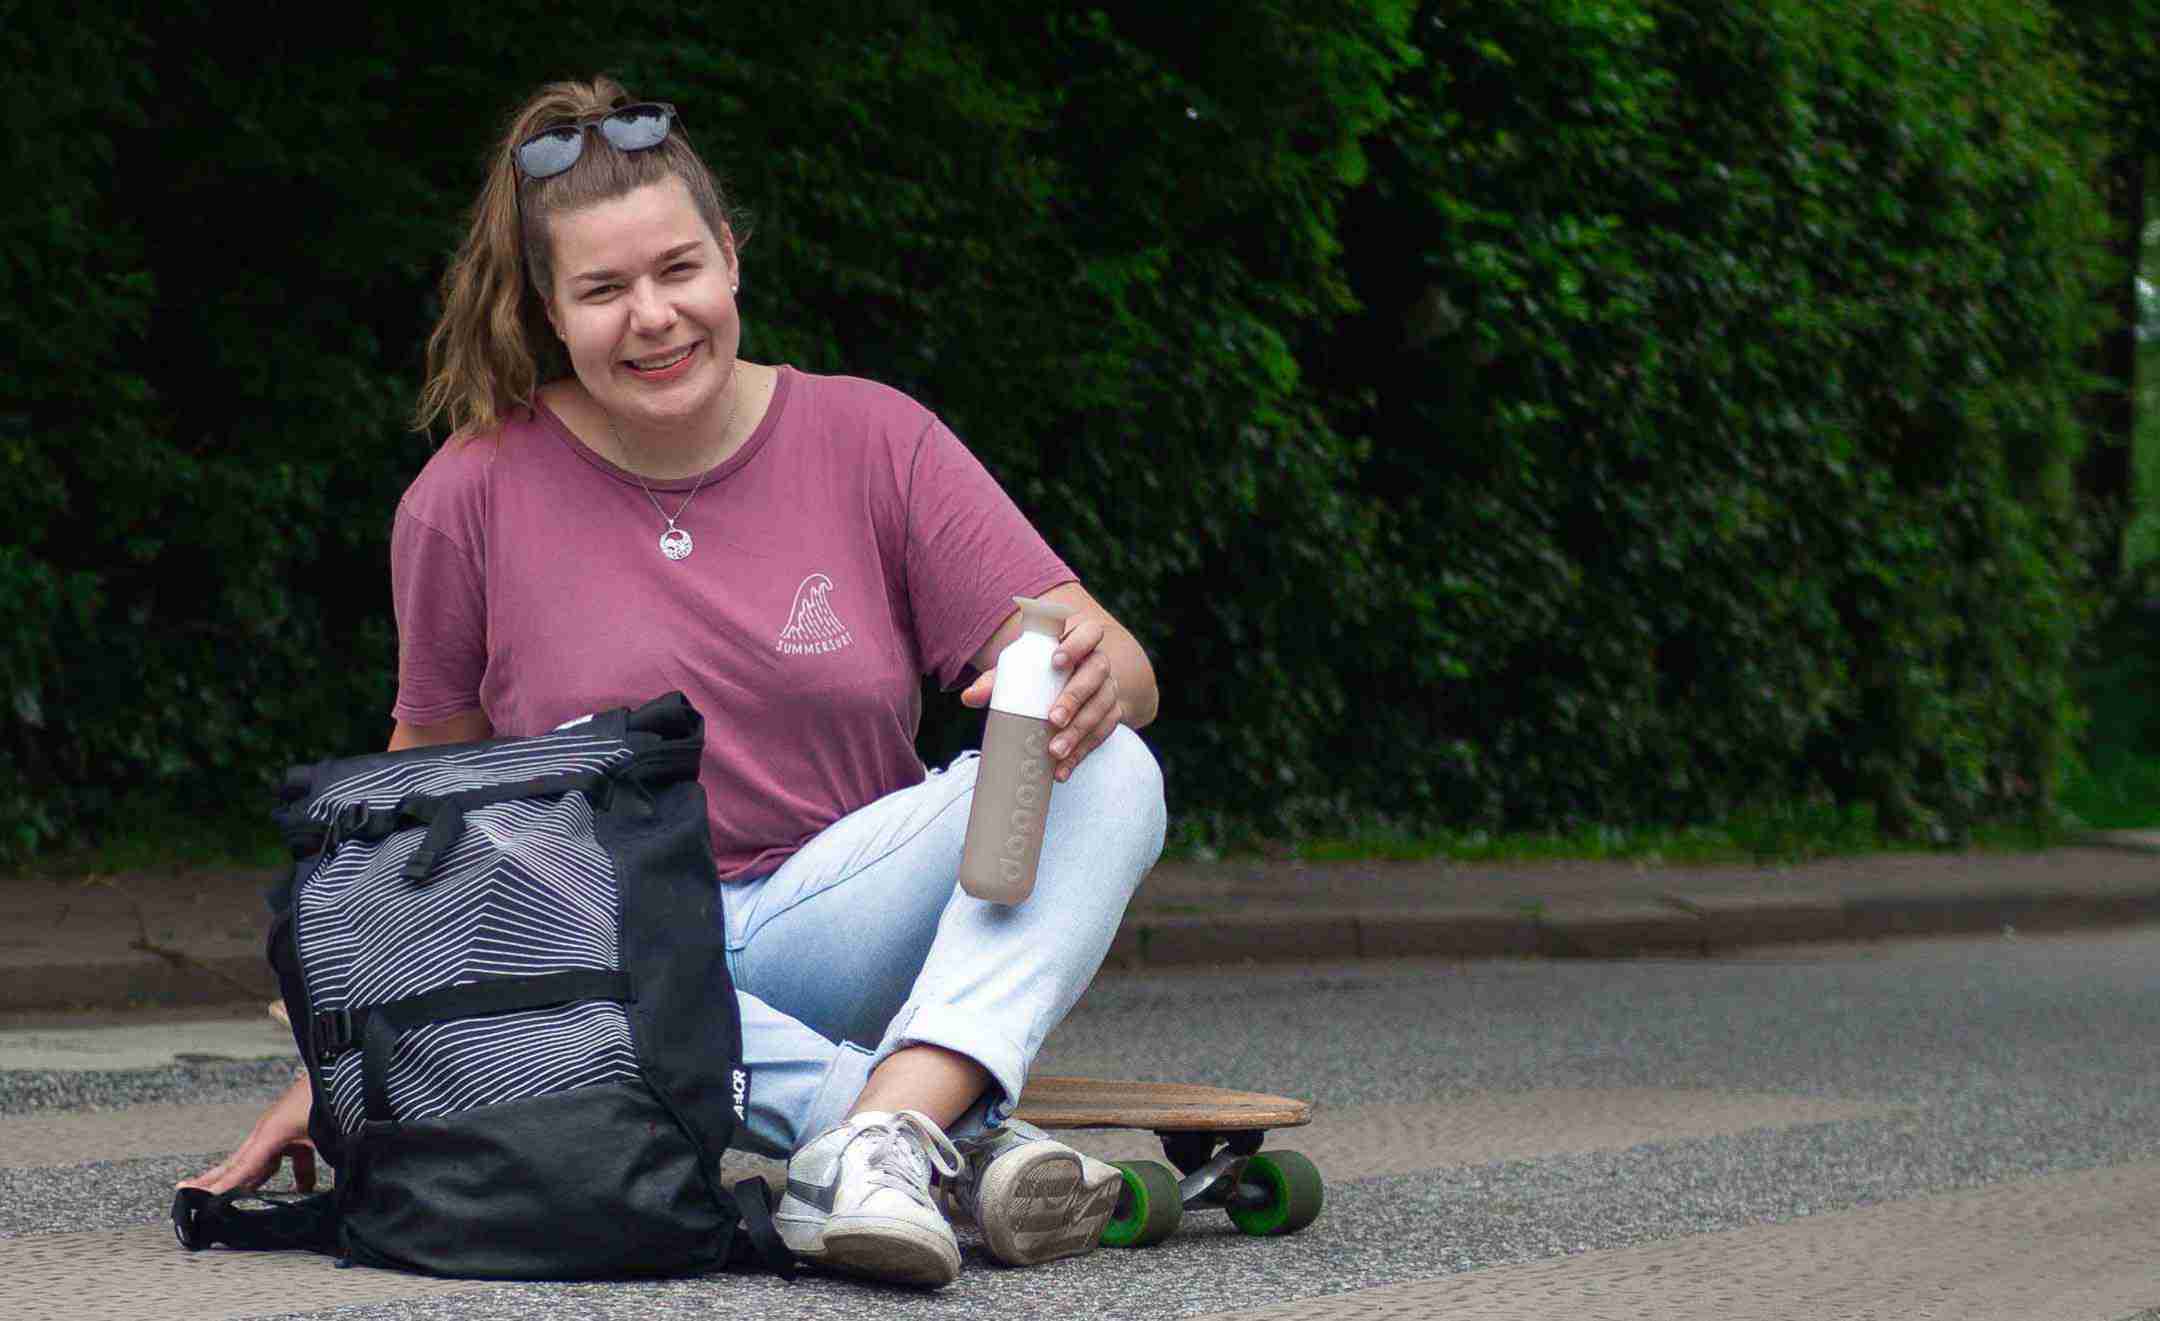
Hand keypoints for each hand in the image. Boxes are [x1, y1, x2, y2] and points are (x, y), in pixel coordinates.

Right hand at [176, 1070, 316, 1195]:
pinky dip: (293, 1177)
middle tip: (184, 1192)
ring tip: (232, 1201)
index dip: (220, 1187)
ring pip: (261, 1163)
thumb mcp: (324, 1131)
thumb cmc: (329, 1095)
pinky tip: (302, 1192)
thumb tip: (322, 1191)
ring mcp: (282, 1132)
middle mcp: (269, 1133)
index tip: (199, 1200)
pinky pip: (288, 1160)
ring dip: (249, 1182)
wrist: (341, 1069)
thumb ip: (319, 1165)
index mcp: (270, 1133)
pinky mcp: (298, 1131)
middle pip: (237, 1164)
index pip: (240, 1168)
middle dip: (213, 1180)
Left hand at [960, 614, 1124, 782]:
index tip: (1056, 662)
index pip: (1089, 632)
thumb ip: (996, 680)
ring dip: (1079, 731)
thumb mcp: (1019, 672)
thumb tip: (969, 697)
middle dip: (1075, 697)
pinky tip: (1063, 769)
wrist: (1070, 688)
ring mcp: (1108, 689)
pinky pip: (1103, 734)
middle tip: (1053, 719)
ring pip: (1102, 707)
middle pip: (1097, 673)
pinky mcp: (1111, 715)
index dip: (1077, 645)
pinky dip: (1082, 753)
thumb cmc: (1039, 674)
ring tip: (1054, 751)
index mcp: (1078, 640)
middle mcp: (1098, 663)